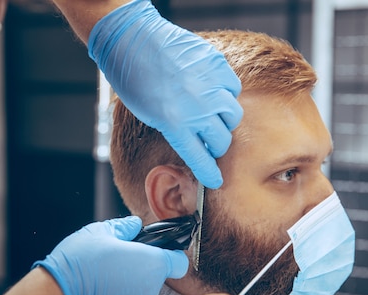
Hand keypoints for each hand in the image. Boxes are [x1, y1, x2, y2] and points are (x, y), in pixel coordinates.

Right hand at [34, 216, 188, 294]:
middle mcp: (149, 291)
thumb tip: (134, 226)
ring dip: (127, 287)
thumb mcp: (100, 232)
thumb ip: (124, 228)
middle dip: (139, 269)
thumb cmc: (80, 262)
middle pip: (154, 278)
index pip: (179, 262)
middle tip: (116, 262)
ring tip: (102, 279)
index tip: (159, 252)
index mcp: (151, 264)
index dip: (171, 255)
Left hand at [88, 0, 242, 188]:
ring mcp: (210, 85)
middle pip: (222, 140)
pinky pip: (233, 88)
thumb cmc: (136, 80)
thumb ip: (178, 131)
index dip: (210, 174)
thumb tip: (200, 144)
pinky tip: (211, 89)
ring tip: (210, 111)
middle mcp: (197, 107)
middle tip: (210, 140)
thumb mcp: (151, 115)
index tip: (216, 181)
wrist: (133, 40)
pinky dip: (226, 92)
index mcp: (175, 124)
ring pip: (233, 115)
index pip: (201, 159)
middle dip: (216, 145)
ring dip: (224, 119)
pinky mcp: (217, 65)